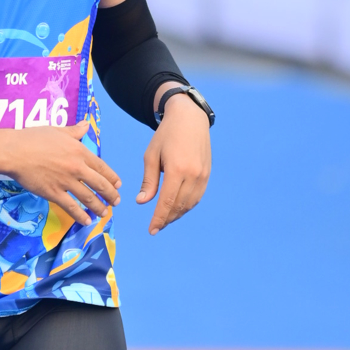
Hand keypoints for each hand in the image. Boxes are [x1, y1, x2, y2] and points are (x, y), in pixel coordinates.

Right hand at [0, 119, 120, 227]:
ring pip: (88, 198)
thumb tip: (86, 125)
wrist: (15, 152)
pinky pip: (71, 207)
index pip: (102, 167)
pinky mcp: (53, 193)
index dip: (112, 178)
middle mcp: (76, 168)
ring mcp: (65, 182)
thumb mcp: (58, 130)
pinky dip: (80, 215)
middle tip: (115, 202)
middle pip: (100, 184)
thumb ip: (75, 131)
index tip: (118, 185)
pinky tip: (87, 221)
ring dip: (98, 207)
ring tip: (104, 213)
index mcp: (79, 151)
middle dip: (110, 195)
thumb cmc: (34, 138)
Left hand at [136, 91, 210, 233]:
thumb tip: (142, 201)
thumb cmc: (166, 135)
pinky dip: (187, 205)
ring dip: (177, 214)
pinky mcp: (207, 174)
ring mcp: (203, 175)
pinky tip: (177, 208)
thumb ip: (149, 180)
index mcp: (177, 169)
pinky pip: (197, 196)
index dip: (159, 218)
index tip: (151, 230)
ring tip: (165, 219)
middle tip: (156, 227)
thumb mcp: (151, 155)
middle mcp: (193, 174)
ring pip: (190, 203)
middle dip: (167, 219)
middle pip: (179, 205)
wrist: (190, 118)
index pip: (167, 201)